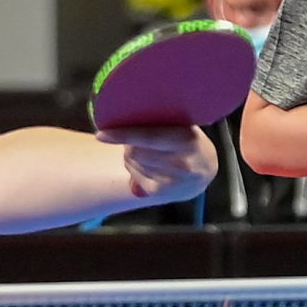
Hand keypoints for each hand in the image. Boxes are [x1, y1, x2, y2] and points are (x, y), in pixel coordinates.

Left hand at [99, 124, 216, 201]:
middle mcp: (181, 163)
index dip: (123, 135)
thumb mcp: (183, 126)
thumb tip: (125, 113)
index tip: (101, 134)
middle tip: (137, 139)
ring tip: (146, 152)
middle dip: (129, 143)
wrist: (205, 170)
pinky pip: (134, 176)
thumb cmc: (188, 140)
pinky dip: (135, 168)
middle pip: (134, 151)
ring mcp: (172, 181)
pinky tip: (148, 165)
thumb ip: (162, 120)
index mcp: (186, 140)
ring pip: (132, 163)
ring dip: (131, 156)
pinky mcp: (162, 193)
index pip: (148, 137)